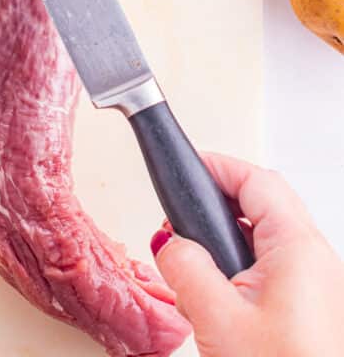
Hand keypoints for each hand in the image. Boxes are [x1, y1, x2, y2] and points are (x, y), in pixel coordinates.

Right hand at [150, 154, 343, 356]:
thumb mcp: (217, 319)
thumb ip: (185, 268)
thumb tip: (169, 243)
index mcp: (298, 247)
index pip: (256, 180)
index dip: (217, 166)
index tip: (185, 166)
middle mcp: (315, 260)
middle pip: (262, 204)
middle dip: (216, 207)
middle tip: (180, 218)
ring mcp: (315, 287)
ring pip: (264, 241)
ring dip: (224, 246)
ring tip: (192, 271)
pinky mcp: (309, 312)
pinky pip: (270, 273)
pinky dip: (238, 274)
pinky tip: (215, 305)